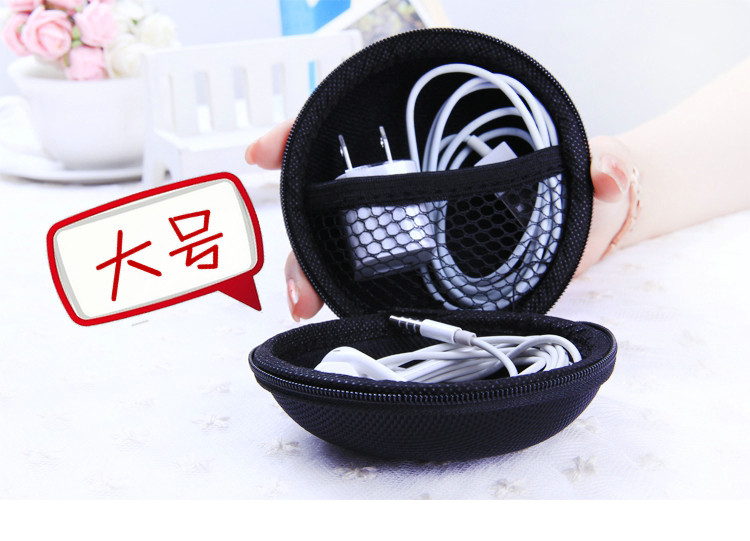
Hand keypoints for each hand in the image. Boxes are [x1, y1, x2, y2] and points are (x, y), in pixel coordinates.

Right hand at [246, 120, 637, 320]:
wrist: (592, 223)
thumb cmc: (584, 186)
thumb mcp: (595, 171)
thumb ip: (603, 172)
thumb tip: (604, 175)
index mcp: (441, 152)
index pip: (362, 136)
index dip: (306, 136)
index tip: (264, 153)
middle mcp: (419, 188)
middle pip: (338, 199)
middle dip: (301, 227)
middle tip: (293, 275)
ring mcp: (419, 231)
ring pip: (347, 243)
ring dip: (314, 272)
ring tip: (305, 305)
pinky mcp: (427, 269)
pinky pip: (376, 278)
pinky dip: (346, 293)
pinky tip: (334, 312)